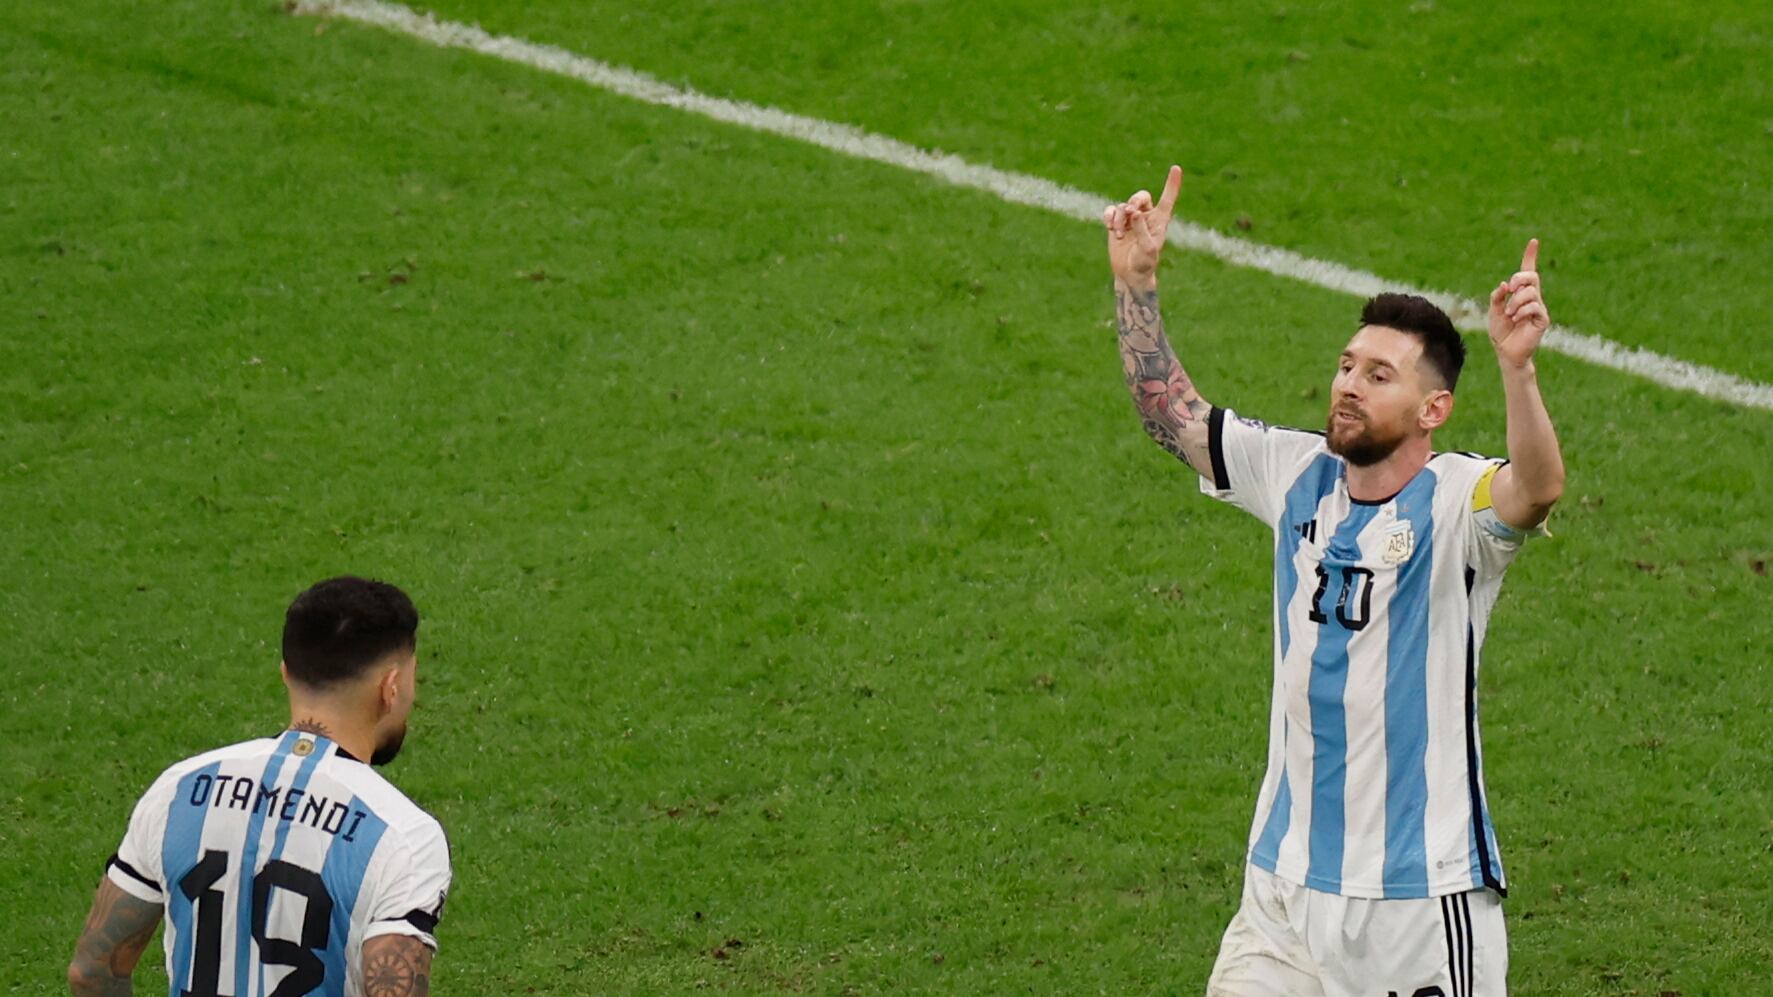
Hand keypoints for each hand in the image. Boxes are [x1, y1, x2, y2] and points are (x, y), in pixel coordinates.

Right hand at [1104, 165, 1182, 290]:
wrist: (1129, 274)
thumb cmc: (1144, 263)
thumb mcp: (1147, 249)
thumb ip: (1141, 230)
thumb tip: (1134, 212)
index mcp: (1159, 220)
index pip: (1167, 199)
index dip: (1172, 184)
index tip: (1176, 168)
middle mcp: (1146, 216)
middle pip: (1141, 197)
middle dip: (1134, 201)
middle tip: (1129, 213)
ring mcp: (1130, 219)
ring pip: (1123, 207)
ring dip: (1118, 219)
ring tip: (1117, 235)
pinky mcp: (1117, 223)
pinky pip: (1111, 210)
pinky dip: (1108, 216)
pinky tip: (1108, 226)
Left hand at [1487, 239, 1549, 369]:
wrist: (1506, 351)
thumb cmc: (1501, 331)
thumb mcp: (1493, 311)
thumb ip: (1497, 297)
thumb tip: (1504, 284)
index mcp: (1520, 294)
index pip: (1528, 271)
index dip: (1530, 256)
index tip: (1533, 241)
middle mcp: (1532, 298)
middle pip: (1531, 277)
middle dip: (1519, 278)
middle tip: (1509, 289)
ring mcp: (1538, 308)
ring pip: (1531, 292)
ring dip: (1516, 301)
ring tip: (1509, 314)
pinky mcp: (1542, 319)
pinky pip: (1535, 306)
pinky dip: (1522, 310)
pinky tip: (1516, 318)